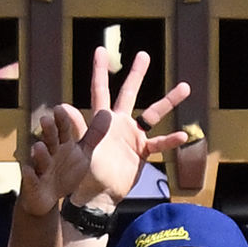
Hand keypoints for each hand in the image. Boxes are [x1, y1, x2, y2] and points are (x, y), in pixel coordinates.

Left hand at [19, 41, 192, 216]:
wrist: (97, 196)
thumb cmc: (83, 174)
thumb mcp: (78, 149)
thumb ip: (76, 127)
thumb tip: (62, 106)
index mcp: (102, 120)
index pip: (100, 90)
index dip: (99, 71)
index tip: (99, 51)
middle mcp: (118, 124)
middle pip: (129, 93)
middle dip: (136, 74)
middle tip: (143, 54)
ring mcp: (132, 137)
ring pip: (154, 114)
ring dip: (169, 101)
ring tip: (185, 87)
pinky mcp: (142, 153)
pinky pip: (159, 144)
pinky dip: (171, 140)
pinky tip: (184, 135)